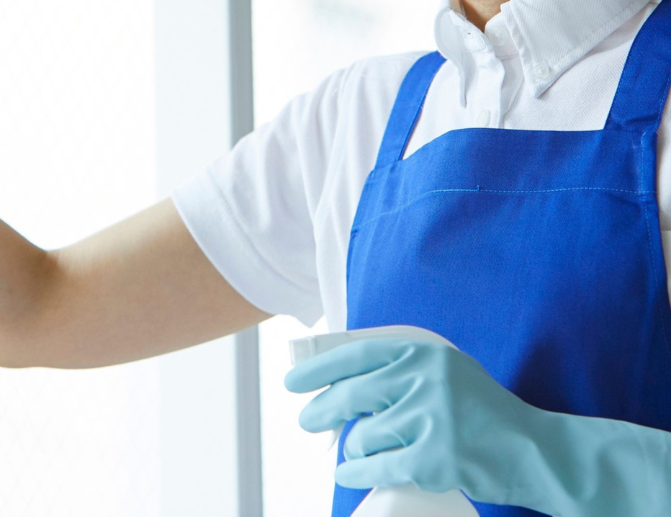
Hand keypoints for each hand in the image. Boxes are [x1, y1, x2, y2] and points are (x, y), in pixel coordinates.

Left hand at [285, 338, 549, 507]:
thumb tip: (340, 379)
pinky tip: (347, 473)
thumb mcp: (445, 370)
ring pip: (365, 436)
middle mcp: (423, 379)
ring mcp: (429, 419)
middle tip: (305, 421)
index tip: (292, 380)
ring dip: (353, 447)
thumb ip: (401, 367)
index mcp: (422, 352)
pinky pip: (378, 466)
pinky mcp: (434, 458)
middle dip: (320, 410)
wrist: (533, 450)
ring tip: (354, 452)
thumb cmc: (481, 410)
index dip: (318, 368)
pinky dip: (357, 472)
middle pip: (351, 395)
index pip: (355, 354)